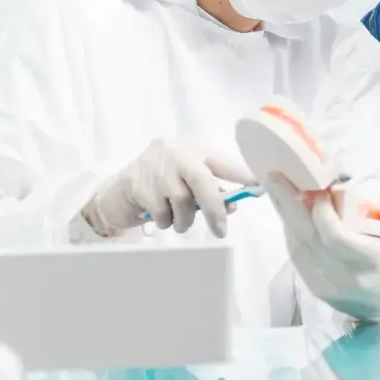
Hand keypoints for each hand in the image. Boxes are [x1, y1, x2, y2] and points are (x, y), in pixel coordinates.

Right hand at [78, 136, 251, 238]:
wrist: (120, 189)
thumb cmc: (165, 184)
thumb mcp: (190, 180)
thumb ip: (212, 190)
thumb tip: (231, 207)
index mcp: (196, 148)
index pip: (225, 162)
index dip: (243, 175)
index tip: (258, 187)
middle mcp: (177, 152)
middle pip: (203, 181)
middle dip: (215, 210)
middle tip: (220, 231)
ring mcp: (156, 166)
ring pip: (182, 201)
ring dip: (185, 219)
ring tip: (180, 221)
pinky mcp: (139, 183)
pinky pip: (163, 212)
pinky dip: (166, 222)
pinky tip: (162, 217)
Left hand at [265, 175, 379, 322]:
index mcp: (368, 263)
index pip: (335, 236)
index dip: (322, 212)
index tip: (319, 188)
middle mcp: (341, 275)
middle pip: (307, 236)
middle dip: (288, 203)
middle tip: (275, 175)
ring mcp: (322, 282)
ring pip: (296, 242)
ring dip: (284, 212)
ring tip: (275, 184)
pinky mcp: (310, 284)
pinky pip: (295, 251)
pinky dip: (289, 227)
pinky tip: (285, 207)